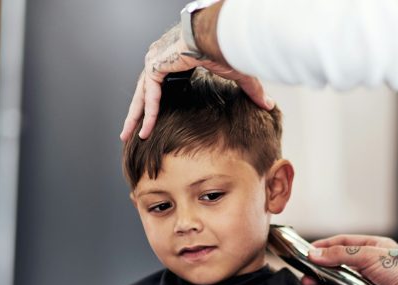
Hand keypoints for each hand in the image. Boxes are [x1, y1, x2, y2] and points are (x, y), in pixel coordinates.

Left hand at [120, 24, 273, 141]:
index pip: (158, 85)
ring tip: (128, 137)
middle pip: (143, 93)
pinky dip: (148, 111)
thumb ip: (250, 91)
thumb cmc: (227, 47)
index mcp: (174, 59)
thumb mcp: (239, 76)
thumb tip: (269, 105)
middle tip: (129, 134)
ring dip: (135, 117)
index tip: (148, 120)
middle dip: (136, 114)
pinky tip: (145, 129)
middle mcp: (160, 58)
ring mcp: (155, 60)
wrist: (220, 34)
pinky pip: (150, 93)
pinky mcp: (156, 64)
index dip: (153, 104)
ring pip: (141, 95)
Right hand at [303, 235, 397, 284]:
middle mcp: (370, 265)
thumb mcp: (369, 256)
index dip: (323, 246)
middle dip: (321, 269)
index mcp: (372, 247)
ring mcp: (370, 284)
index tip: (306, 252)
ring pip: (342, 284)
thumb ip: (340, 255)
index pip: (342, 244)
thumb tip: (315, 253)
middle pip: (339, 265)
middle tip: (305, 274)